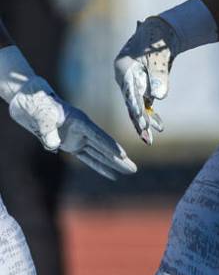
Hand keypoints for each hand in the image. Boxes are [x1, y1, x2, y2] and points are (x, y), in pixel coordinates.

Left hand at [9, 76, 136, 178]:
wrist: (29, 100)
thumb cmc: (38, 104)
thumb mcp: (42, 115)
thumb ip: (48, 131)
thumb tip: (54, 146)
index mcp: (80, 121)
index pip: (98, 136)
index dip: (110, 147)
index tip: (122, 155)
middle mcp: (82, 130)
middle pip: (104, 147)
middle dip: (118, 159)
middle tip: (133, 169)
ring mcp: (77, 138)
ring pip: (98, 154)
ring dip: (112, 164)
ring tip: (128, 171)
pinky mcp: (70, 144)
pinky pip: (86, 158)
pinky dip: (98, 166)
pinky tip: (110, 174)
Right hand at [114, 17, 179, 143]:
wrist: (162, 31)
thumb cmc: (158, 42)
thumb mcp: (159, 58)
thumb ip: (159, 77)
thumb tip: (158, 98)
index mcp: (123, 69)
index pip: (129, 92)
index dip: (136, 107)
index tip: (141, 120)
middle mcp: (124, 78)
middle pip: (131, 101)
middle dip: (138, 120)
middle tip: (145, 137)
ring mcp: (132, 83)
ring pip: (137, 105)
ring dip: (145, 121)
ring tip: (150, 139)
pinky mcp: (141, 86)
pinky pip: (145, 103)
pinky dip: (151, 113)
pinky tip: (159, 126)